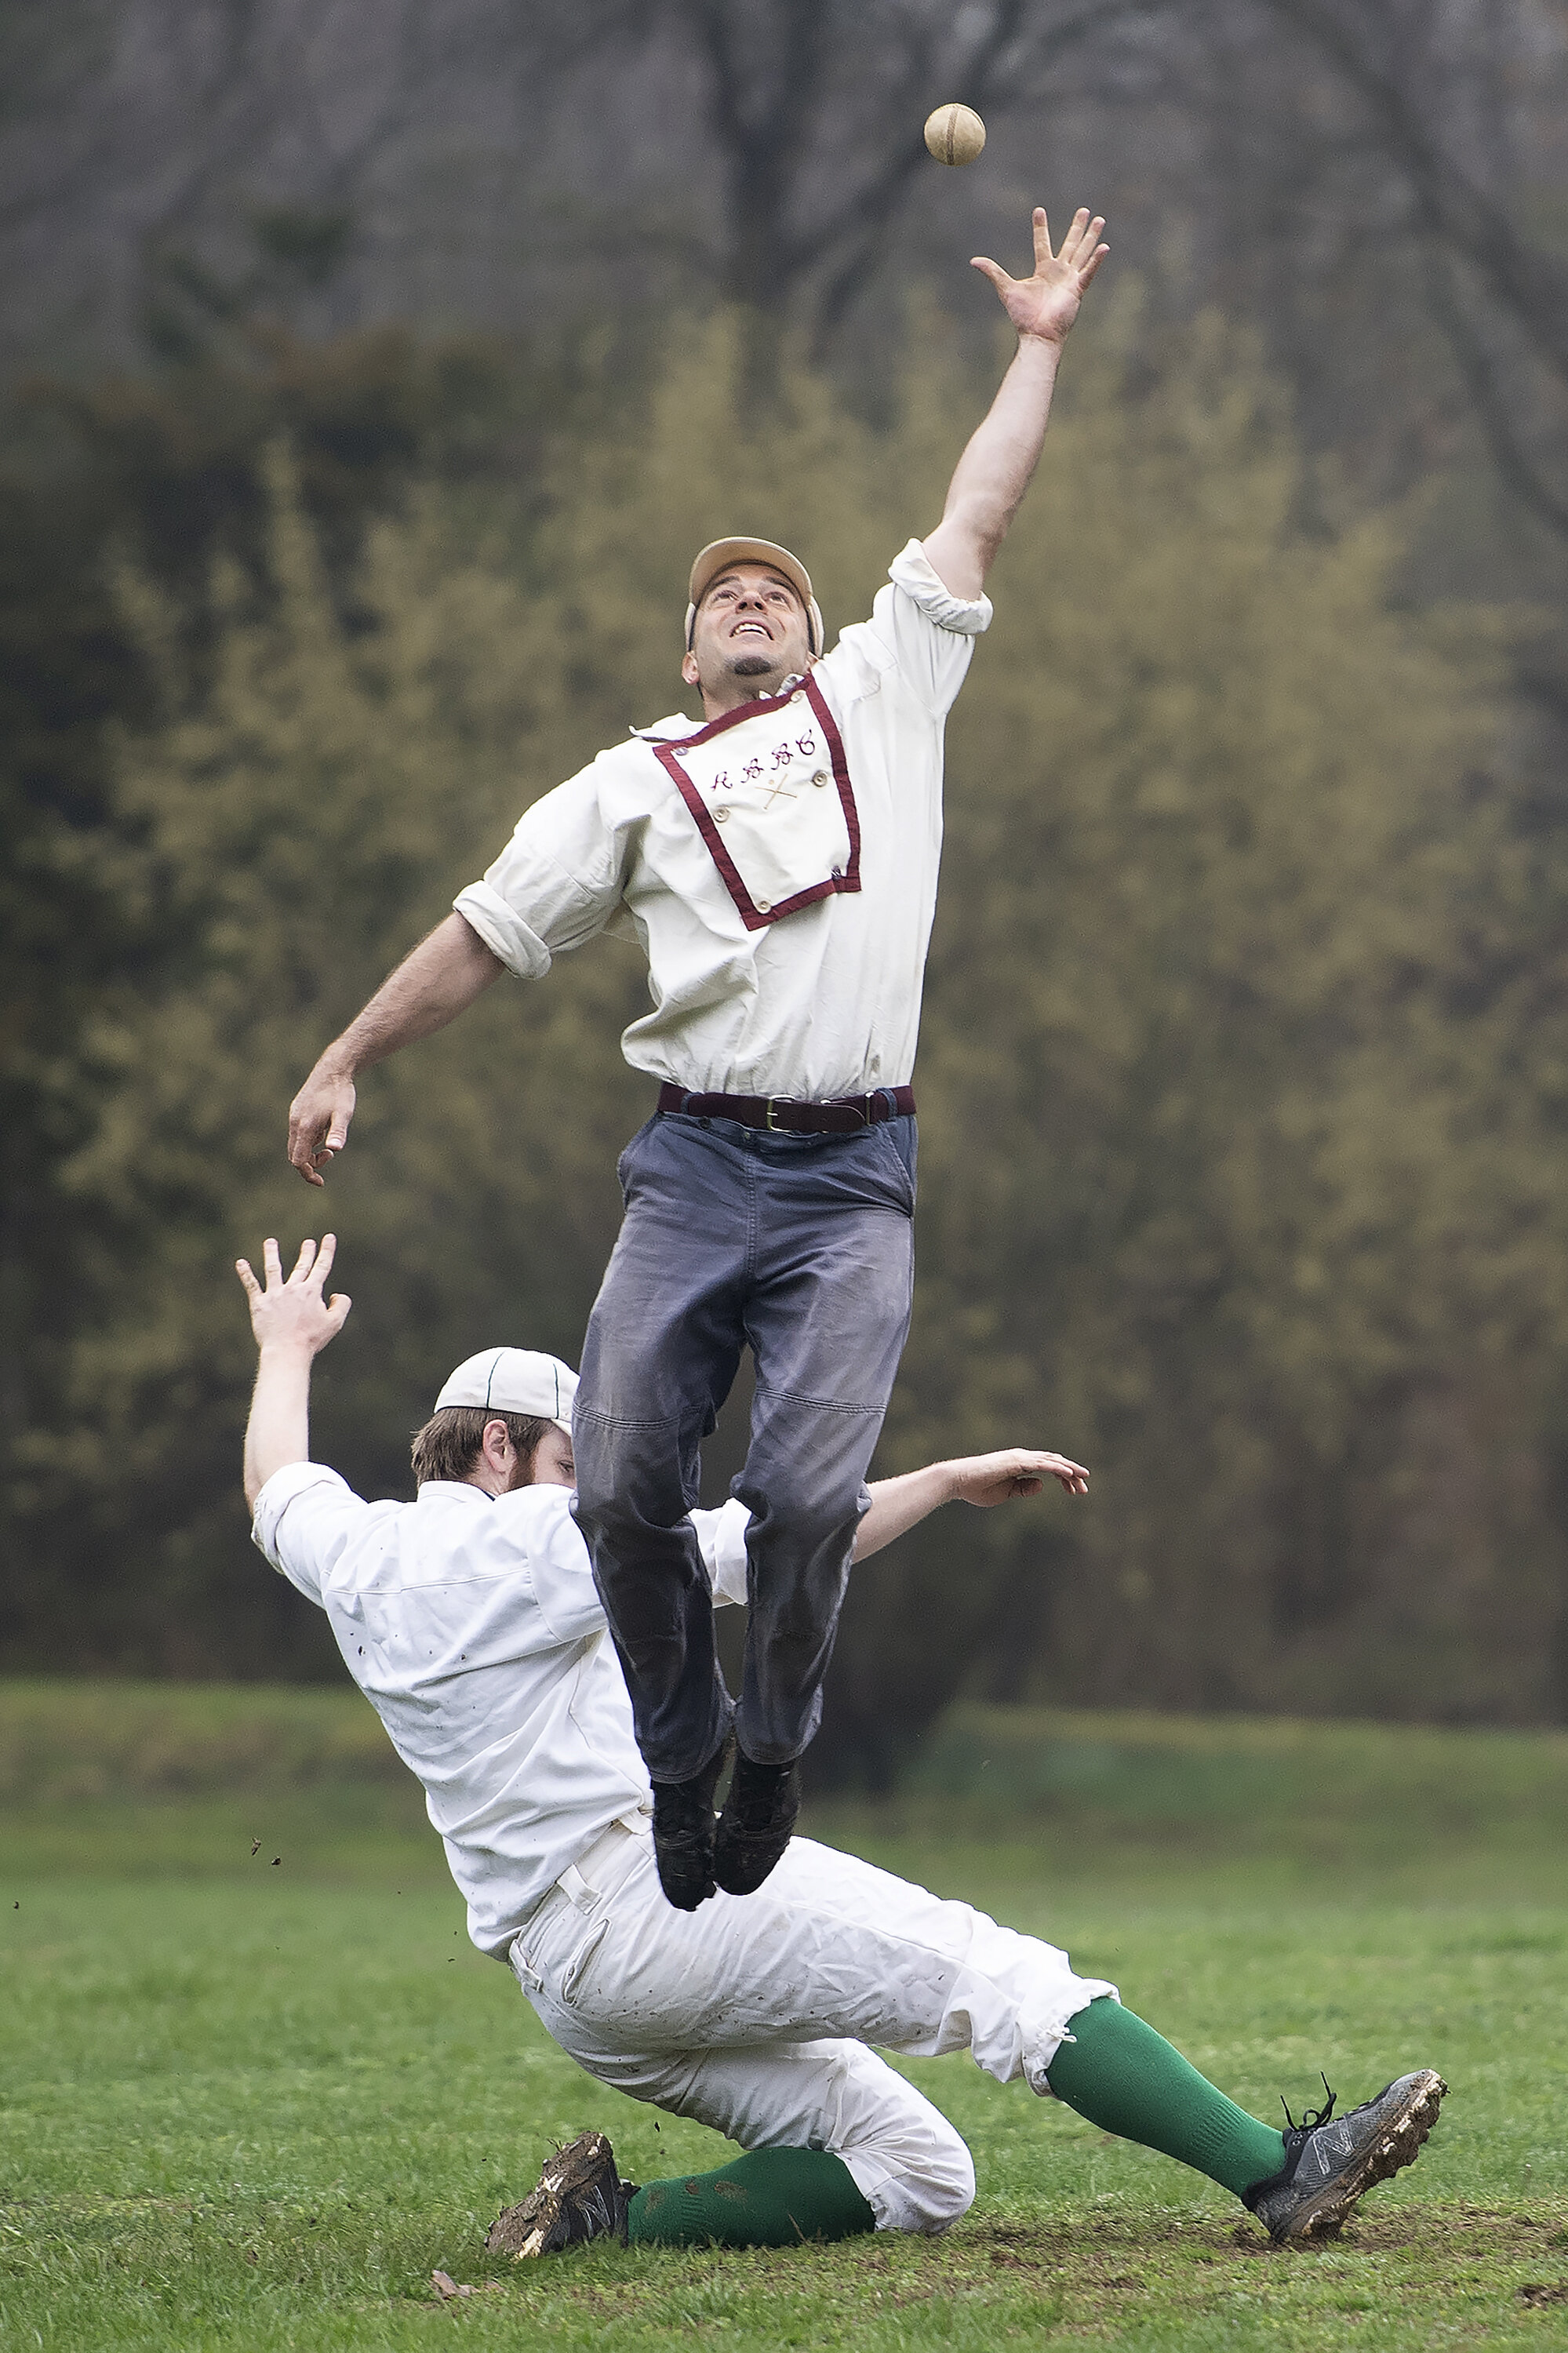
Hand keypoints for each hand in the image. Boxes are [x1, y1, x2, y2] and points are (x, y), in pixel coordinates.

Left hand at [236, 1235, 351, 1357]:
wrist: (286, 1350)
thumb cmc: (311, 1339)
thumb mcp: (334, 1323)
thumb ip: (341, 1305)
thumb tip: (336, 1294)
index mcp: (311, 1291)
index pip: (322, 1266)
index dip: (326, 1251)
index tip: (328, 1237)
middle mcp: (293, 1288)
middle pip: (301, 1266)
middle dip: (306, 1253)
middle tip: (308, 1242)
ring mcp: (275, 1294)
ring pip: (273, 1269)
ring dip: (272, 1254)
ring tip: (270, 1242)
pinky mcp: (260, 1303)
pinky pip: (252, 1285)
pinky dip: (246, 1273)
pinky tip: (240, 1263)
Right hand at [288, 1056, 356, 1186]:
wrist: (334, 1068)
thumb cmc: (340, 1091)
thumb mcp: (344, 1113)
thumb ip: (338, 1131)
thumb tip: (335, 1149)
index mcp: (304, 1126)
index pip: (298, 1160)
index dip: (308, 1173)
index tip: (321, 1182)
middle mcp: (295, 1122)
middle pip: (295, 1155)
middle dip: (309, 1165)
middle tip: (328, 1163)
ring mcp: (295, 1116)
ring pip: (297, 1144)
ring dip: (310, 1152)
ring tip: (329, 1149)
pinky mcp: (298, 1112)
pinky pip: (300, 1134)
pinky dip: (310, 1141)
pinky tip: (325, 1133)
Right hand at [949, 1447, 1089, 1505]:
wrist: (958, 1481)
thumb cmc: (976, 1488)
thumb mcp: (1005, 1493)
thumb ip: (1023, 1489)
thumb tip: (1041, 1486)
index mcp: (1019, 1464)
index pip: (1049, 1467)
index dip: (1065, 1478)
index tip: (1075, 1491)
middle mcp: (1022, 1457)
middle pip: (1054, 1463)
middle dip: (1072, 1475)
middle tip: (1085, 1489)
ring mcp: (1019, 1458)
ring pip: (1052, 1461)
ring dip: (1069, 1471)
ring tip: (1084, 1479)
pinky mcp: (1016, 1462)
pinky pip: (1042, 1464)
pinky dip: (1057, 1468)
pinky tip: (1069, 1474)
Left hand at [971, 206, 1107, 345]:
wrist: (1037, 334)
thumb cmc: (1023, 316)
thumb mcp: (1006, 288)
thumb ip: (993, 272)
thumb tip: (974, 261)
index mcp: (1043, 270)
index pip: (1042, 243)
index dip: (1040, 227)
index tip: (1038, 210)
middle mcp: (1059, 272)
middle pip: (1070, 244)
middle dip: (1077, 228)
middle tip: (1084, 211)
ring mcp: (1070, 280)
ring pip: (1083, 253)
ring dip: (1091, 237)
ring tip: (1100, 219)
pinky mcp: (1077, 289)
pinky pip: (1088, 272)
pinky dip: (1096, 260)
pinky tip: (1105, 247)